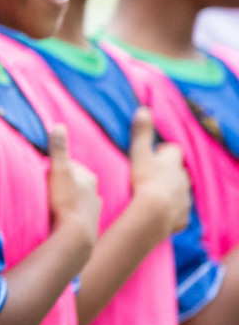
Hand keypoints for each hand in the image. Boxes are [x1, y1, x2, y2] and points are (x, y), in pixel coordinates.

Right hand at [47, 125, 99, 247]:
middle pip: (75, 179)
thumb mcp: (59, 171)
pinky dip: (74, 209)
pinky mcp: (90, 221)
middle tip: (46, 186)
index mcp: (87, 175)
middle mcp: (94, 189)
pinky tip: (66, 215)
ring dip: (69, 195)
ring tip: (55, 201)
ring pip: (80, 195)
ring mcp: (93, 206)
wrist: (76, 236)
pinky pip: (81, 211)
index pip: (68, 164)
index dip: (54, 166)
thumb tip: (58, 125)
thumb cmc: (66, 202)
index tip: (42, 171)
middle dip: (63, 180)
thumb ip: (58, 149)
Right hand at [128, 107, 190, 236]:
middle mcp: (183, 178)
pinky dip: (171, 210)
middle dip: (168, 171)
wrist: (156, 212)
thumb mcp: (139, 153)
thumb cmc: (146, 179)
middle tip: (151, 174)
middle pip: (178, 171)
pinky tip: (159, 212)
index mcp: (173, 162)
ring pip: (180, 190)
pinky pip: (179, 210)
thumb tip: (144, 109)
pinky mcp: (183, 216)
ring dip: (170, 190)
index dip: (164, 151)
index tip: (153, 153)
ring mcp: (184, 198)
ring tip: (154, 194)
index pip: (173, 150)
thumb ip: (141, 132)